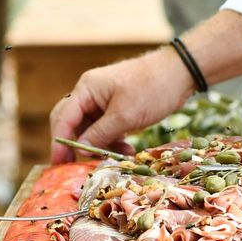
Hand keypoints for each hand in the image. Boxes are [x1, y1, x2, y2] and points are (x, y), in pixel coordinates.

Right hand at [50, 47, 194, 163]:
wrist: (181, 74)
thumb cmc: (152, 88)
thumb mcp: (125, 115)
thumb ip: (101, 134)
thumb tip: (82, 150)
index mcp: (87, 89)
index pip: (63, 118)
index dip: (60, 142)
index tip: (60, 164)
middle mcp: (92, 94)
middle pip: (74, 123)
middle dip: (78, 145)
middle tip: (81, 166)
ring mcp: (106, 101)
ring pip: (93, 129)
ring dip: (101, 145)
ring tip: (117, 156)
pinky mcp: (120, 108)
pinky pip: (109, 128)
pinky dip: (114, 140)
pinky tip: (126, 150)